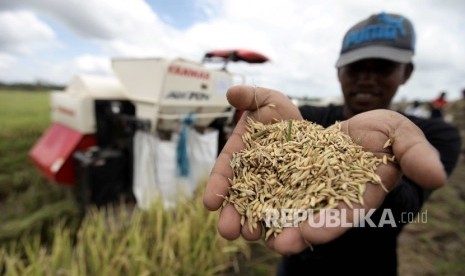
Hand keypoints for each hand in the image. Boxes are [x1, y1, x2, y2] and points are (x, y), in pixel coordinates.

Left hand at [203, 85, 445, 254]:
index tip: (304, 236)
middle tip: (258, 239)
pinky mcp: (265, 165)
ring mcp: (287, 182)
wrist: (345, 130)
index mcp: (348, 195)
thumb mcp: (399, 135)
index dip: (324, 227)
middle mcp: (314, 196)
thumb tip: (437, 176)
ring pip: (265, 203)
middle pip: (296, 217)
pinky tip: (213, 198)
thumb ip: (414, 154)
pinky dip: (229, 186)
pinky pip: (247, 177)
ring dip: (246, 216)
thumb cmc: (377, 135)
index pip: (339, 217)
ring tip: (228, 227)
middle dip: (278, 229)